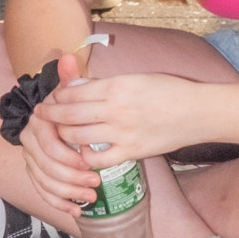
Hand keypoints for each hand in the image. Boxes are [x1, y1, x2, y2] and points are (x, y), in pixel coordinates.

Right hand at [20, 50, 100, 217]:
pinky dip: (59, 203)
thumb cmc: (72, 106)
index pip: (48, 146)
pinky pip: (44, 192)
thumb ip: (69, 78)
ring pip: (45, 182)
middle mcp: (29, 143)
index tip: (90, 162)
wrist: (59, 117)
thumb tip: (67, 57)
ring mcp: (31, 160)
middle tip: (95, 182)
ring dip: (68, 192)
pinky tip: (77, 210)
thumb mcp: (73, 93)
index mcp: (36, 125)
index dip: (68, 157)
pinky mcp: (37, 174)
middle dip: (71, 178)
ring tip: (91, 196)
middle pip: (46, 167)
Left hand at [53, 68, 222, 166]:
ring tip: (60, 133)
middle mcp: (115, 109)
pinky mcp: (130, 152)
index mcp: (116, 85)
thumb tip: (77, 87)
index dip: (57, 96)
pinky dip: (85, 156)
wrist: (195, 112)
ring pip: (77, 136)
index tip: (50, 98)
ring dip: (64, 135)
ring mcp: (122, 132)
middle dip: (51, 115)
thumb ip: (105, 84)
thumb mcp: (134, 78)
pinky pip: (97, 159)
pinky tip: (84, 151)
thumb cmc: (167, 91)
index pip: (73, 92)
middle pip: (69, 114)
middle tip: (43, 116)